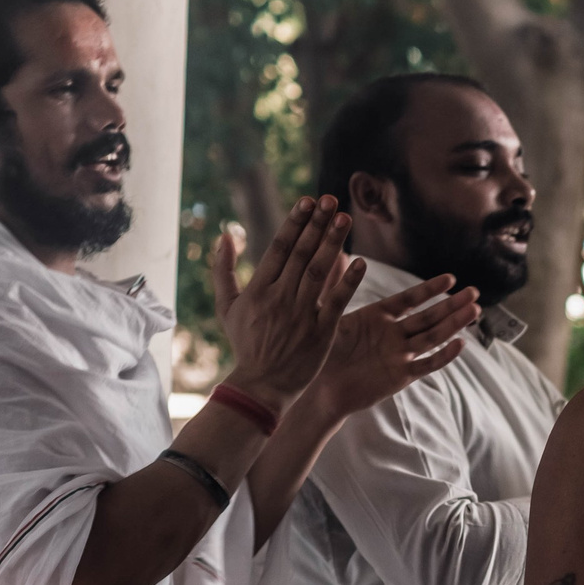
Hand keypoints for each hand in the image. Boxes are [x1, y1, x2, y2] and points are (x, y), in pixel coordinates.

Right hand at [211, 197, 362, 407]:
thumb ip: (223, 269)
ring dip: (333, 243)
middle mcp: (280, 298)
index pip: (280, 248)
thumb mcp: (226, 307)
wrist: (261, 385)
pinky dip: (348, 281)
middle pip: (302, 254)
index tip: (308, 201)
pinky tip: (360, 261)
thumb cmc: (245, 343)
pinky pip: (336, 301)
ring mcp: (301, 314)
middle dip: (317, 224)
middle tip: (331, 200)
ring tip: (345, 218)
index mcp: (259, 289)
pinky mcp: (321, 332)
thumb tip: (226, 233)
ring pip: (320, 272)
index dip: (295, 223)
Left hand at [309, 275, 478, 419]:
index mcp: (378, 316)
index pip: (410, 299)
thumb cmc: (322, 351)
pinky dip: (443, 356)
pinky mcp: (401, 376)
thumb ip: (339, 286)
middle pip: (429, 317)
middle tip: (473, 292)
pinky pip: (426, 365)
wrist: (320, 388)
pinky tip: (459, 344)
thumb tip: (341, 253)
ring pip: (432, 337)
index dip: (430, 289)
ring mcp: (400, 355)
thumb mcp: (329, 315)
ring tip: (474, 310)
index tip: (450, 278)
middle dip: (451, 305)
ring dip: (453, 324)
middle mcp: (394, 334)